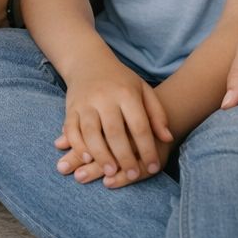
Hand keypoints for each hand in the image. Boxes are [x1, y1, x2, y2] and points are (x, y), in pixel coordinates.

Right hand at [56, 54, 171, 182]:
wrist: (88, 62)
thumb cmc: (121, 81)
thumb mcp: (143, 90)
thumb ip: (157, 114)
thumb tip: (167, 138)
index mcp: (126, 93)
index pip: (139, 125)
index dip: (147, 148)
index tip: (154, 167)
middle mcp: (104, 97)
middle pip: (114, 131)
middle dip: (124, 156)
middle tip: (133, 174)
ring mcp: (85, 102)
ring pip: (90, 132)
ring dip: (100, 154)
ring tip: (110, 172)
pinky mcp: (70, 108)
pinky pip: (71, 129)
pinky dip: (77, 145)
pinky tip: (87, 158)